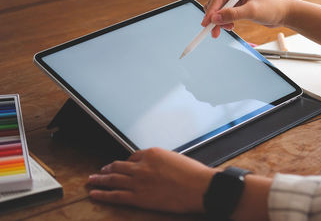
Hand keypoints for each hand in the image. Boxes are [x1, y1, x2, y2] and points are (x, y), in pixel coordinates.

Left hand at [87, 147, 216, 212]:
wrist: (199, 187)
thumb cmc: (194, 174)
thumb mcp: (176, 159)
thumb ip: (161, 162)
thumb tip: (156, 168)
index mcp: (152, 153)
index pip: (133, 157)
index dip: (125, 163)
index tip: (120, 166)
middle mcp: (142, 166)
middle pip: (118, 166)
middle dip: (107, 169)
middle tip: (99, 171)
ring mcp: (138, 182)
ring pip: (113, 179)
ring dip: (99, 180)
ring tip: (91, 180)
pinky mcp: (138, 197)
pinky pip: (115, 195)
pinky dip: (103, 194)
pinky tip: (95, 194)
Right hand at [202, 0, 292, 37]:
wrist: (285, 13)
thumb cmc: (274, 7)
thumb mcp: (253, 11)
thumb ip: (233, 14)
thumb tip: (215, 18)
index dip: (212, 11)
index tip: (207, 23)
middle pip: (217, 2)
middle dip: (215, 17)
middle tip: (214, 32)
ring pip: (220, 9)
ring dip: (220, 21)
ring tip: (227, 29)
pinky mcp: (239, 4)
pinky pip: (225, 13)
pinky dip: (225, 21)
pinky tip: (230, 27)